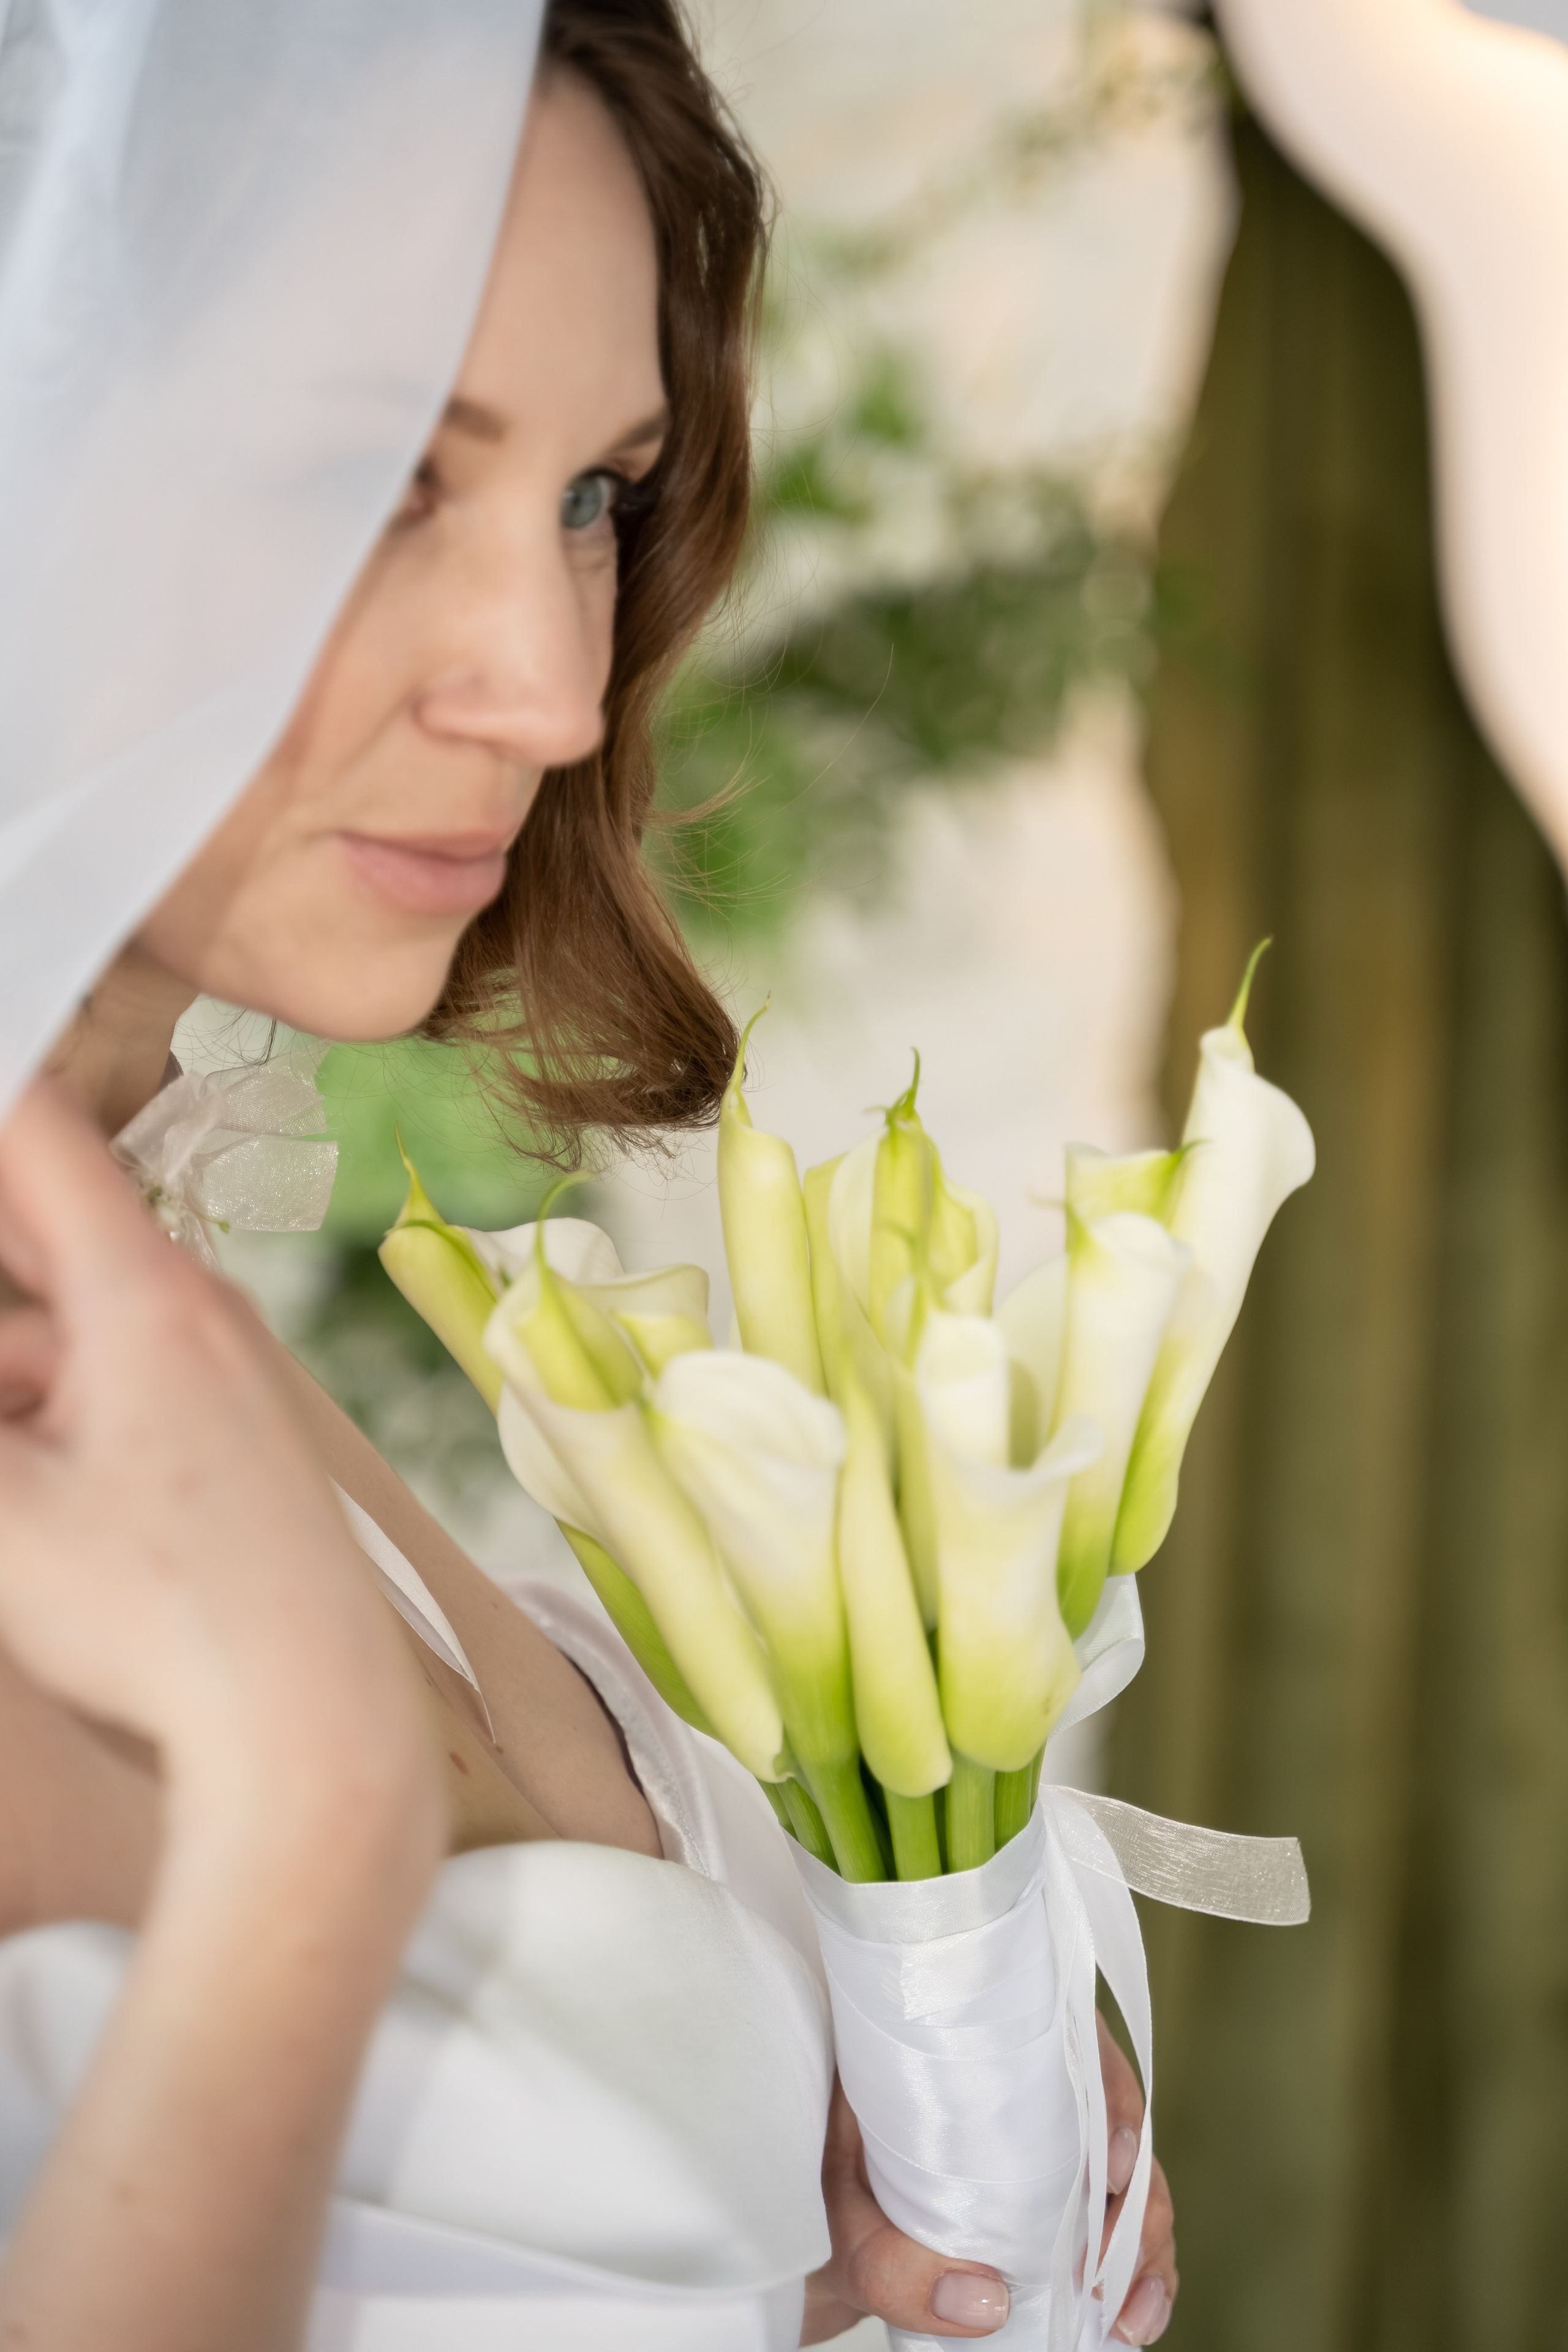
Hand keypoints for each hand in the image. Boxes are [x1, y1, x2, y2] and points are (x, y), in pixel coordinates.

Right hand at [0, 1080, 435, 1822]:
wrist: (315, 1729)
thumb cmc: (169, 1622)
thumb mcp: (1, 1511)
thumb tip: (1, 1372)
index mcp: (145, 1298)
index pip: (39, 1137)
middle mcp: (198, 1315)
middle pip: (40, 1240)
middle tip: (16, 1434)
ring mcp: (222, 1377)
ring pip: (65, 1330)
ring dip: (12, 1368)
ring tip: (31, 1475)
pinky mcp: (229, 1440)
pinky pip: (111, 1385)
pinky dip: (44, 1408)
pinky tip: (33, 1480)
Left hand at [802, 2018, 1177, 2344]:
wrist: (797, 2220)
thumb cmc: (813, 2187)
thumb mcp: (834, 2217)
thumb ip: (889, 2263)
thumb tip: (988, 2303)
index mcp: (969, 2050)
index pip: (1063, 2037)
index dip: (1107, 2090)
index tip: (1112, 2161)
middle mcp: (1017, 2090)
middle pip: (1109, 2117)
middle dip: (1136, 2196)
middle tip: (1114, 2268)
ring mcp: (1038, 2148)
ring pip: (1125, 2177)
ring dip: (1142, 2245)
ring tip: (1130, 2314)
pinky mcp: (1044, 2202)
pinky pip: (1109, 2227)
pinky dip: (1130, 2273)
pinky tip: (1128, 2317)